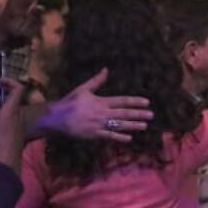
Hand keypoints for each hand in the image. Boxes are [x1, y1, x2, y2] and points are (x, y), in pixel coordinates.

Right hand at [0, 78, 26, 172]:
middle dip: (3, 94)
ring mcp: (20, 122)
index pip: (18, 88)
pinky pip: (11, 120)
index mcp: (12, 108)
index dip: (10, 81)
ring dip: (1, 108)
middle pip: (14, 98)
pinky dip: (2, 119)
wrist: (8, 156)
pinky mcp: (19, 131)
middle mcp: (19, 113)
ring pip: (12, 110)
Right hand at [39, 68, 153, 142]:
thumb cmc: (70, 102)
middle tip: (151, 115)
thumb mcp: (83, 89)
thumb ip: (96, 80)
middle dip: (138, 114)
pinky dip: (119, 137)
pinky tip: (129, 138)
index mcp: (100, 101)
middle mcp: (102, 113)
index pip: (122, 101)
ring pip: (119, 125)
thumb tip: (106, 69)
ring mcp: (98, 124)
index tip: (147, 102)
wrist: (56, 117)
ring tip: (144, 126)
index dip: (135, 101)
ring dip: (133, 126)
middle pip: (124, 113)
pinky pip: (109, 136)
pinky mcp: (94, 135)